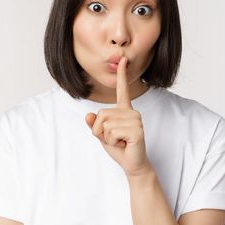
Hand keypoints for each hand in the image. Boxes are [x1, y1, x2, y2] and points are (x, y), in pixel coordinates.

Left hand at [85, 56, 151, 175]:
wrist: (133, 164)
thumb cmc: (119, 148)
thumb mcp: (102, 135)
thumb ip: (95, 125)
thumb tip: (88, 115)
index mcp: (124, 110)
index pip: (122, 90)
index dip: (122, 75)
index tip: (123, 60)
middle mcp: (131, 112)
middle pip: (101, 114)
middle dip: (101, 131)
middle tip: (115, 139)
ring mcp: (135, 120)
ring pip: (105, 125)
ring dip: (107, 138)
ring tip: (120, 142)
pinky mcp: (136, 130)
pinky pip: (111, 133)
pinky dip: (112, 142)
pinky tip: (124, 144)